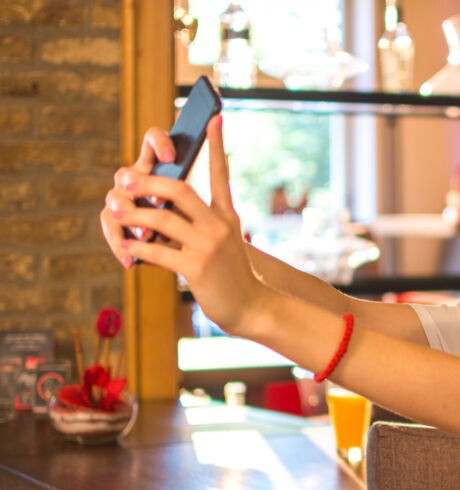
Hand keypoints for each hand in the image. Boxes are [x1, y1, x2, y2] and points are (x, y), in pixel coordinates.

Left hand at [104, 116, 267, 334]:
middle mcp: (220, 226)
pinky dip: (137, 248)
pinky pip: (158, 252)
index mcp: (227, 217)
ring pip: (163, 219)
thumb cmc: (231, 276)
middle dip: (148, 182)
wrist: (252, 307)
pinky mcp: (197, 268)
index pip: (220, 174)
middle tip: (123, 179)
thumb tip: (157, 216)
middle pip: (180, 190)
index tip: (213, 118)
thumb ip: (198, 227)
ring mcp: (209, 246)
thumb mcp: (222, 245)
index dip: (216, 146)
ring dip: (133, 215)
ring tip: (114, 212)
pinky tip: (125, 248)